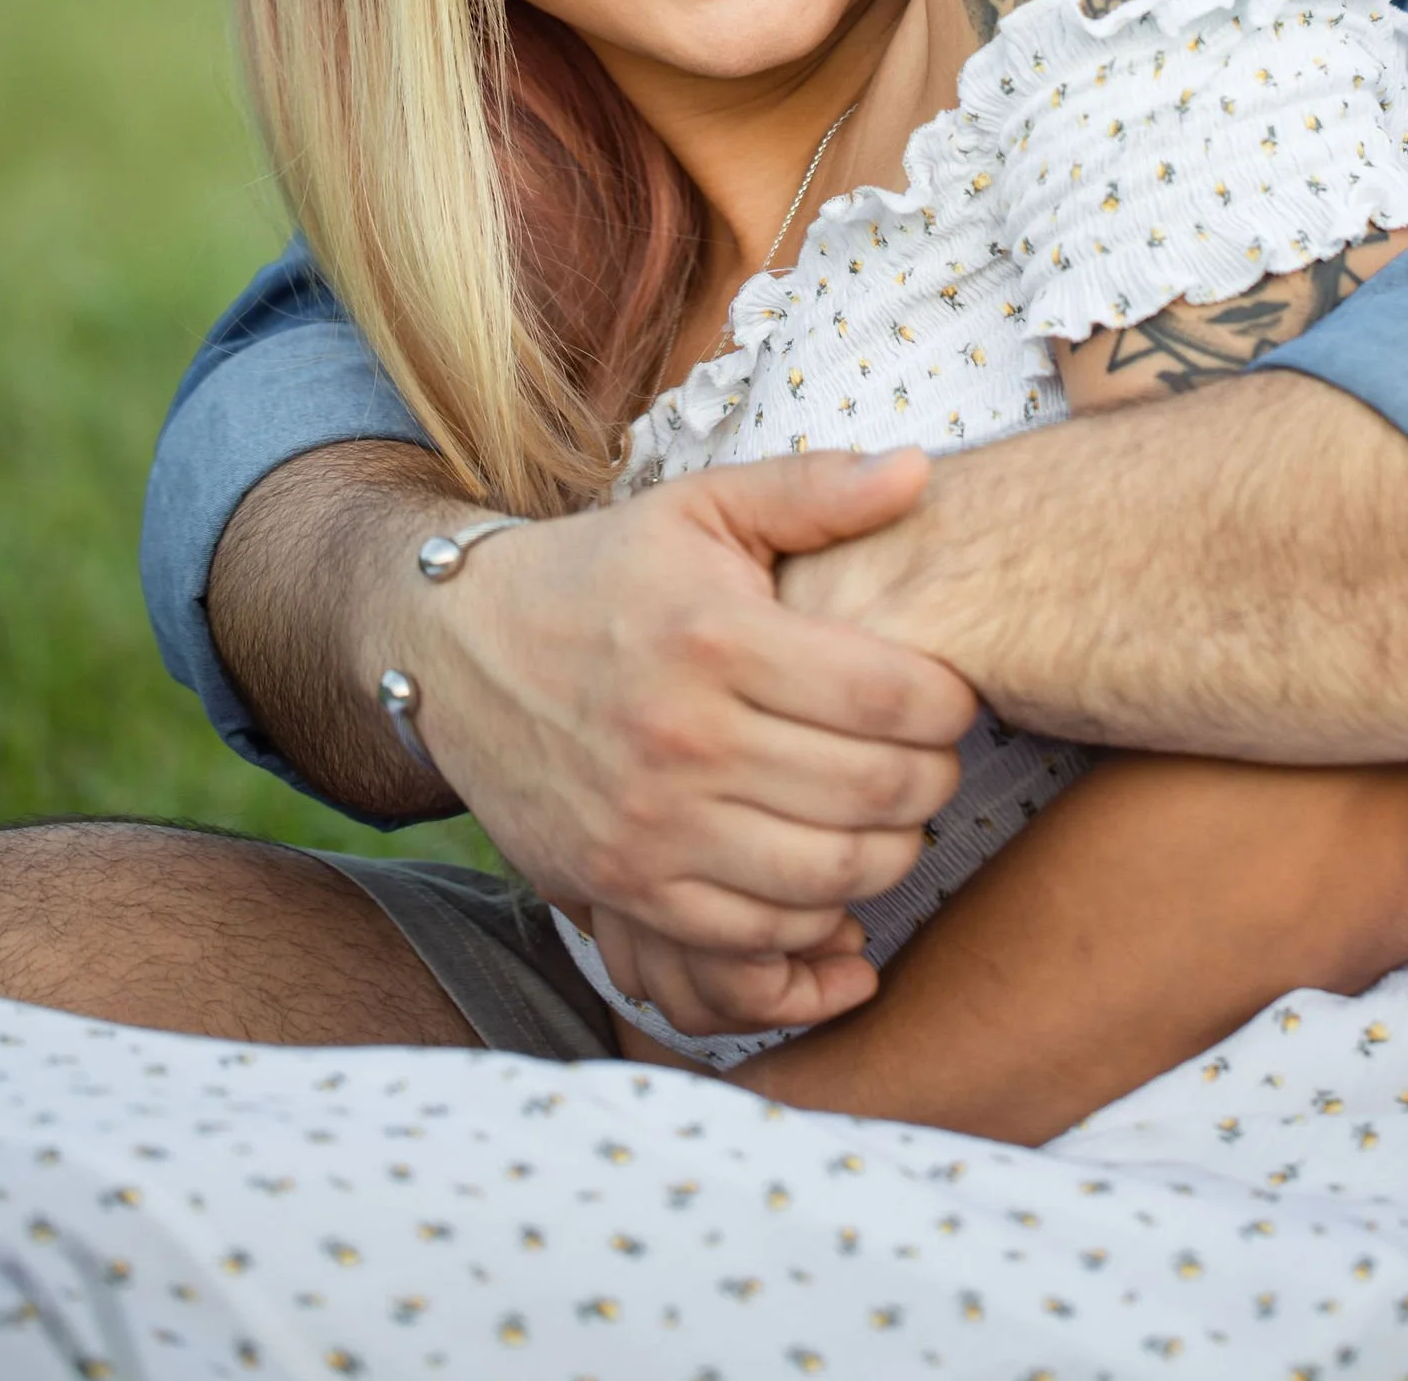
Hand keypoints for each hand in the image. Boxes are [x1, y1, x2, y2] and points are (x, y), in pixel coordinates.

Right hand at [397, 448, 972, 1013]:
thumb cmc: (604, 572)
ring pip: (826, 878)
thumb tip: (920, 470)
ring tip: (890, 816)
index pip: (889, 697)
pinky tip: (829, 877)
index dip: (949, 704)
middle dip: (934, 781)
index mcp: (717, 638)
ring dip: (888, 856)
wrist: (457, 648)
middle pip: (872, 794)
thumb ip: (815, 488)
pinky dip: (813, 923)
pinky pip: (754, 937)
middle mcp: (684, 739)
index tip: (951, 695)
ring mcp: (649, 826)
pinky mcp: (621, 886)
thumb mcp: (701, 507)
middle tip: (933, 759)